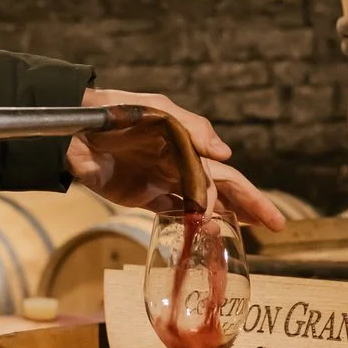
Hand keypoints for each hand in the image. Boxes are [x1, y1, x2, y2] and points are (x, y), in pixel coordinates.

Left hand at [68, 88, 286, 230]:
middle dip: (249, 209)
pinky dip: (189, 225)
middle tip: (275, 228)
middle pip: (223, 193)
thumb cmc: (118, 111)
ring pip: (202, 206)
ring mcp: (163, 183)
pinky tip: (205, 235)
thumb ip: (193, 130)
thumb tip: (226, 156)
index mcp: (191, 145)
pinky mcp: (141, 198)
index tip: (270, 218)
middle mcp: (182, 166)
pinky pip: (172, 214)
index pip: (229, 176)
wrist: (73, 129)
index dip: (252, 196)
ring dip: (223, 220)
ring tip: (244, 236)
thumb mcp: (159, 111)